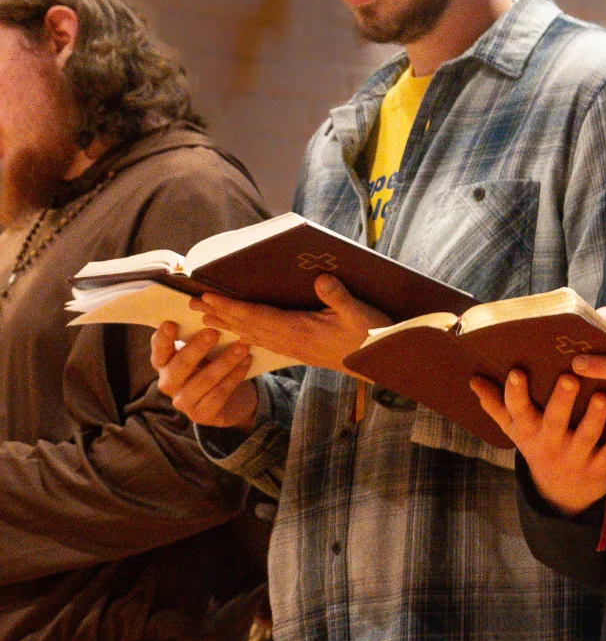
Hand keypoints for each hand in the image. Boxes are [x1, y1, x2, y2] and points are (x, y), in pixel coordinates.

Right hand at [151, 322, 257, 430]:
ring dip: (225, 361)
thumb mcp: (203, 350)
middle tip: (213, 332)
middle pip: (179, 366)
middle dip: (196, 348)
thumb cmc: (212, 365)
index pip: (158, 350)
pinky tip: (246, 362)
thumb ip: (198, 335)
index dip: (162, 339)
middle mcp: (168, 383)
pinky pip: (219, 394)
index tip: (170, 323)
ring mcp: (182, 402)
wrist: (228, 401)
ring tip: (242, 346)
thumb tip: (207, 310)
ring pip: (203, 380)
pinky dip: (235, 376)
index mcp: (164, 364)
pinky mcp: (200, 416)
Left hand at [191, 273, 390, 373]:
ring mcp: (294, 347)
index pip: (257, 316)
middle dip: (220, 314)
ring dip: (229, 324)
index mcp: (299, 330)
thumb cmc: (370, 336)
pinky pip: (265, 341)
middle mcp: (291, 341)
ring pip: (253, 335)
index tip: (209, 296)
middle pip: (248, 326)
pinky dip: (247, 334)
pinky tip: (241, 332)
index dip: (231, 306)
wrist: (378, 363)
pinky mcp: (300, 350)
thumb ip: (339, 297)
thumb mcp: (359, 313)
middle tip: (193, 303)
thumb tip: (321, 278)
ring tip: (207, 315)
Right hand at [471, 369, 605, 516]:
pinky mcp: (599, 467)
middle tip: (570, 377)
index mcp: (529, 431)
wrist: (562, 494)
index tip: (517, 372)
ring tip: (602, 396)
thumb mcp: (516, 430)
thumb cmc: (539, 446)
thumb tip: (473, 379)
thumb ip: (497, 405)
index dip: (515, 394)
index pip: (517, 411)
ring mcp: (575, 457)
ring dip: (594, 417)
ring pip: (586, 436)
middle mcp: (550, 443)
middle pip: (554, 422)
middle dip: (561, 400)